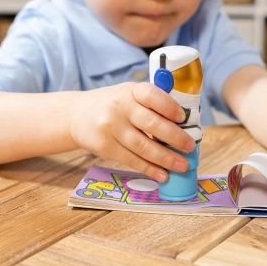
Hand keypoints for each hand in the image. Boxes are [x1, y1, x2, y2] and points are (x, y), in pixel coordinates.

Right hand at [69, 82, 194, 181]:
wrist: (76, 115)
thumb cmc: (112, 104)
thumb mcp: (128, 94)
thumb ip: (151, 103)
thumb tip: (184, 124)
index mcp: (130, 91)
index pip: (153, 96)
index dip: (170, 107)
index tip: (183, 118)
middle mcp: (119, 107)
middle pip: (152, 124)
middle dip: (175, 138)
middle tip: (190, 147)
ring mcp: (111, 128)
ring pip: (144, 146)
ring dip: (166, 158)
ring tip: (182, 165)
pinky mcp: (105, 148)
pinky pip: (132, 160)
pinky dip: (150, 169)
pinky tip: (163, 174)